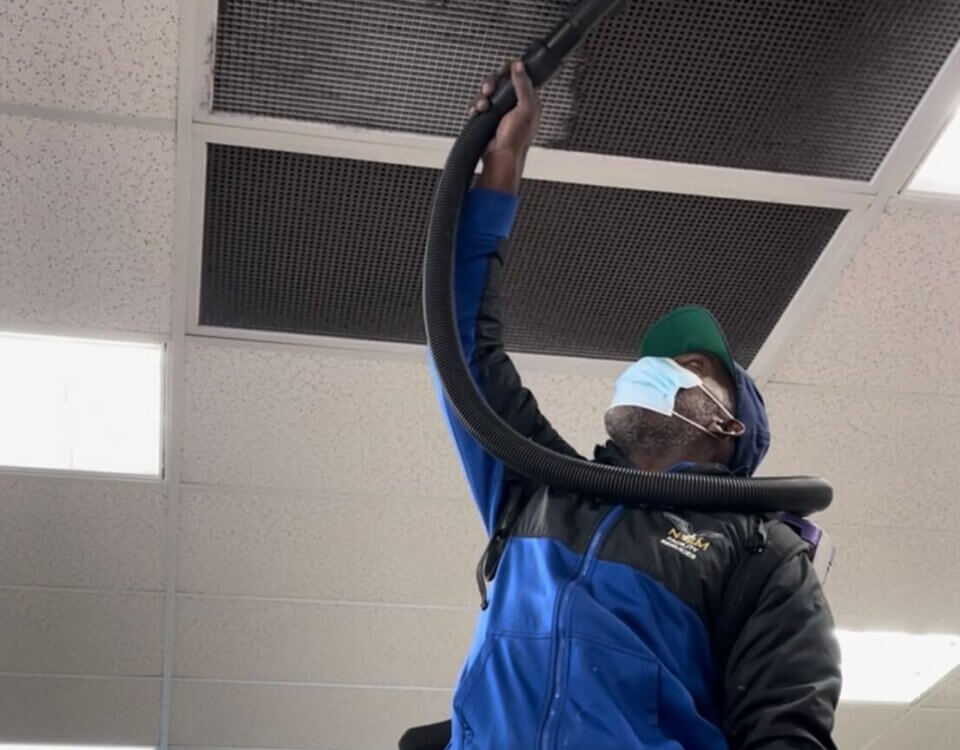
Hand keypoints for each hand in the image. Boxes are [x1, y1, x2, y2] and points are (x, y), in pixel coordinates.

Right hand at [471, 60, 541, 192]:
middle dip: (492, 84)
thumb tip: (520, 66)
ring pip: (487, 92)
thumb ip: (523, 85)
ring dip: (482, 97)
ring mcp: (500, 111)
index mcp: (528, 100)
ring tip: (482, 106)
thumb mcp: (525, 108)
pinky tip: (477, 112)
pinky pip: (479, 104)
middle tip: (489, 91)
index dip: (510, 72)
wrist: (500, 159)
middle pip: (500, 82)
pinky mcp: (488, 117)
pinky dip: (476, 106)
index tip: (504, 72)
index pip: (519, 76)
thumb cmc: (516, 140)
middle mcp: (514, 104)